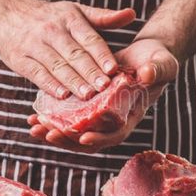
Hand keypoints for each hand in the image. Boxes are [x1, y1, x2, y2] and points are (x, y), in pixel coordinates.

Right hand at [0, 0, 135, 99]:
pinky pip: (37, 73)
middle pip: (74, 54)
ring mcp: (34, 45)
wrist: (7, 13)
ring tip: (87, 95)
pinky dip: (49, 85)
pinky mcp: (20, 59)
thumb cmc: (50, 17)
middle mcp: (52, 30)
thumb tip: (132, 14)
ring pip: (57, 65)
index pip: (89, 38)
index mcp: (70, 18)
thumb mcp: (76, 11)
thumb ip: (104, 17)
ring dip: (72, 81)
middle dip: (90, 72)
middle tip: (104, 87)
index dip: (101, 54)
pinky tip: (62, 96)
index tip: (114, 69)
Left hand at [28, 38, 178, 152]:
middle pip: (89, 139)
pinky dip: (52, 120)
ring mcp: (99, 115)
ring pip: (75, 132)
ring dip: (55, 132)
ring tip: (34, 128)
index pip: (116, 133)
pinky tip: (34, 117)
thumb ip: (156, 71)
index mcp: (132, 115)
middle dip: (68, 139)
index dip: (100, 137)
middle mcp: (113, 120)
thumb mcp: (162, 65)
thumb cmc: (157, 62)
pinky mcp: (88, 106)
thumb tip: (147, 74)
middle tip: (48, 133)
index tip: (83, 137)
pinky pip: (68, 118)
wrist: (147, 56)